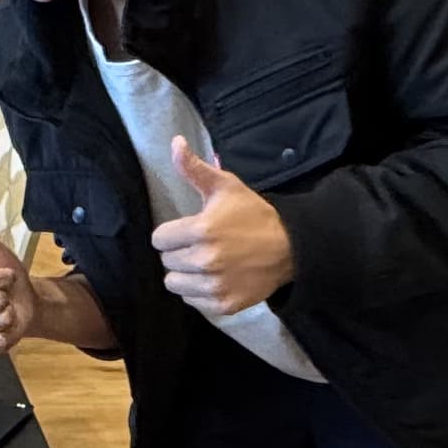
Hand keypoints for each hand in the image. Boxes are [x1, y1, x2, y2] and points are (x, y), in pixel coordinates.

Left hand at [151, 138, 293, 317]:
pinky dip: (198, 291)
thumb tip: (174, 142)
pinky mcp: (223, 305)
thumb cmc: (253, 214)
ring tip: (204, 263)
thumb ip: (194, 168)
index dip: (171, 233)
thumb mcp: (226, 186)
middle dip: (178, 252)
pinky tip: (214, 277)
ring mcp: (214, 286)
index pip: (159, 239)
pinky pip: (191, 301)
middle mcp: (205, 260)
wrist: (288, 247)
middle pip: (166, 262)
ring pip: (174, 284)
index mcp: (201, 230)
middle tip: (199, 245)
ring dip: (185, 274)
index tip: (188, 230)